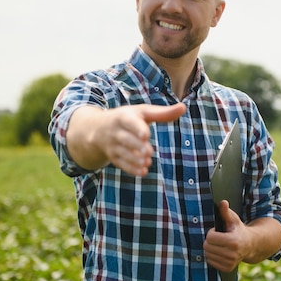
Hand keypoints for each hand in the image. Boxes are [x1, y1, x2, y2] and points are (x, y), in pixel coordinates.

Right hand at [67, 102, 185, 175]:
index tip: (146, 135)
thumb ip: (162, 113)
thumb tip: (183, 107)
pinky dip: (131, 169)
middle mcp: (116, 131)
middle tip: (149, 151)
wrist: (97, 129)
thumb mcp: (143, 112)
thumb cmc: (128, 118)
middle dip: (136, 146)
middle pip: (125, 139)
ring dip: (134, 159)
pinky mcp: (113, 157)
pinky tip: (143, 172)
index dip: (137, 128)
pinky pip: (120, 164)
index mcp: (123, 117)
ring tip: (147, 162)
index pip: (129, 121)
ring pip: (122, 153)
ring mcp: (112, 145)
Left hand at [203, 200, 250, 272]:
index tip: (217, 231)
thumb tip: (223, 202)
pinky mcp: (227, 268)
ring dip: (210, 249)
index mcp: (233, 241)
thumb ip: (226, 211)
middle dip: (209, 241)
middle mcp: (232, 254)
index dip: (211, 233)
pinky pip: (210, 262)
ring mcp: (230, 262)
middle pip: (207, 247)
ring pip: (207, 255)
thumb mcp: (233, 219)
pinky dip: (212, 256)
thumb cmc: (238, 230)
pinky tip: (220, 252)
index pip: (210, 238)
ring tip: (219, 244)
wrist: (250, 245)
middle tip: (218, 238)